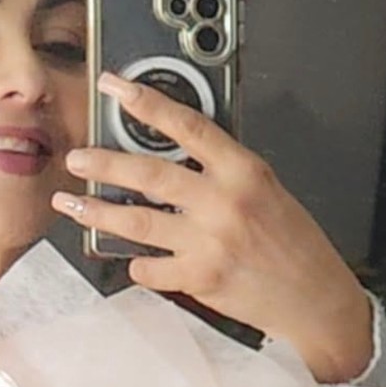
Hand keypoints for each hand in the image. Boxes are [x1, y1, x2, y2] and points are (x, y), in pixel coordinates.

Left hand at [52, 71, 374, 385]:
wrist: (314, 298)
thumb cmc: (293, 244)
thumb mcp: (267, 190)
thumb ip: (223, 172)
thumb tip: (177, 157)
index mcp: (244, 171)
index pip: (188, 126)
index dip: (148, 103)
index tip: (117, 88)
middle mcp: (223, 203)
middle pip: (150, 174)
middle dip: (105, 163)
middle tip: (76, 159)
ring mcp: (208, 243)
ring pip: (138, 221)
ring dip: (99, 211)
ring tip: (71, 204)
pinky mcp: (199, 279)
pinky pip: (151, 269)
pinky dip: (138, 265)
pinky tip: (132, 261)